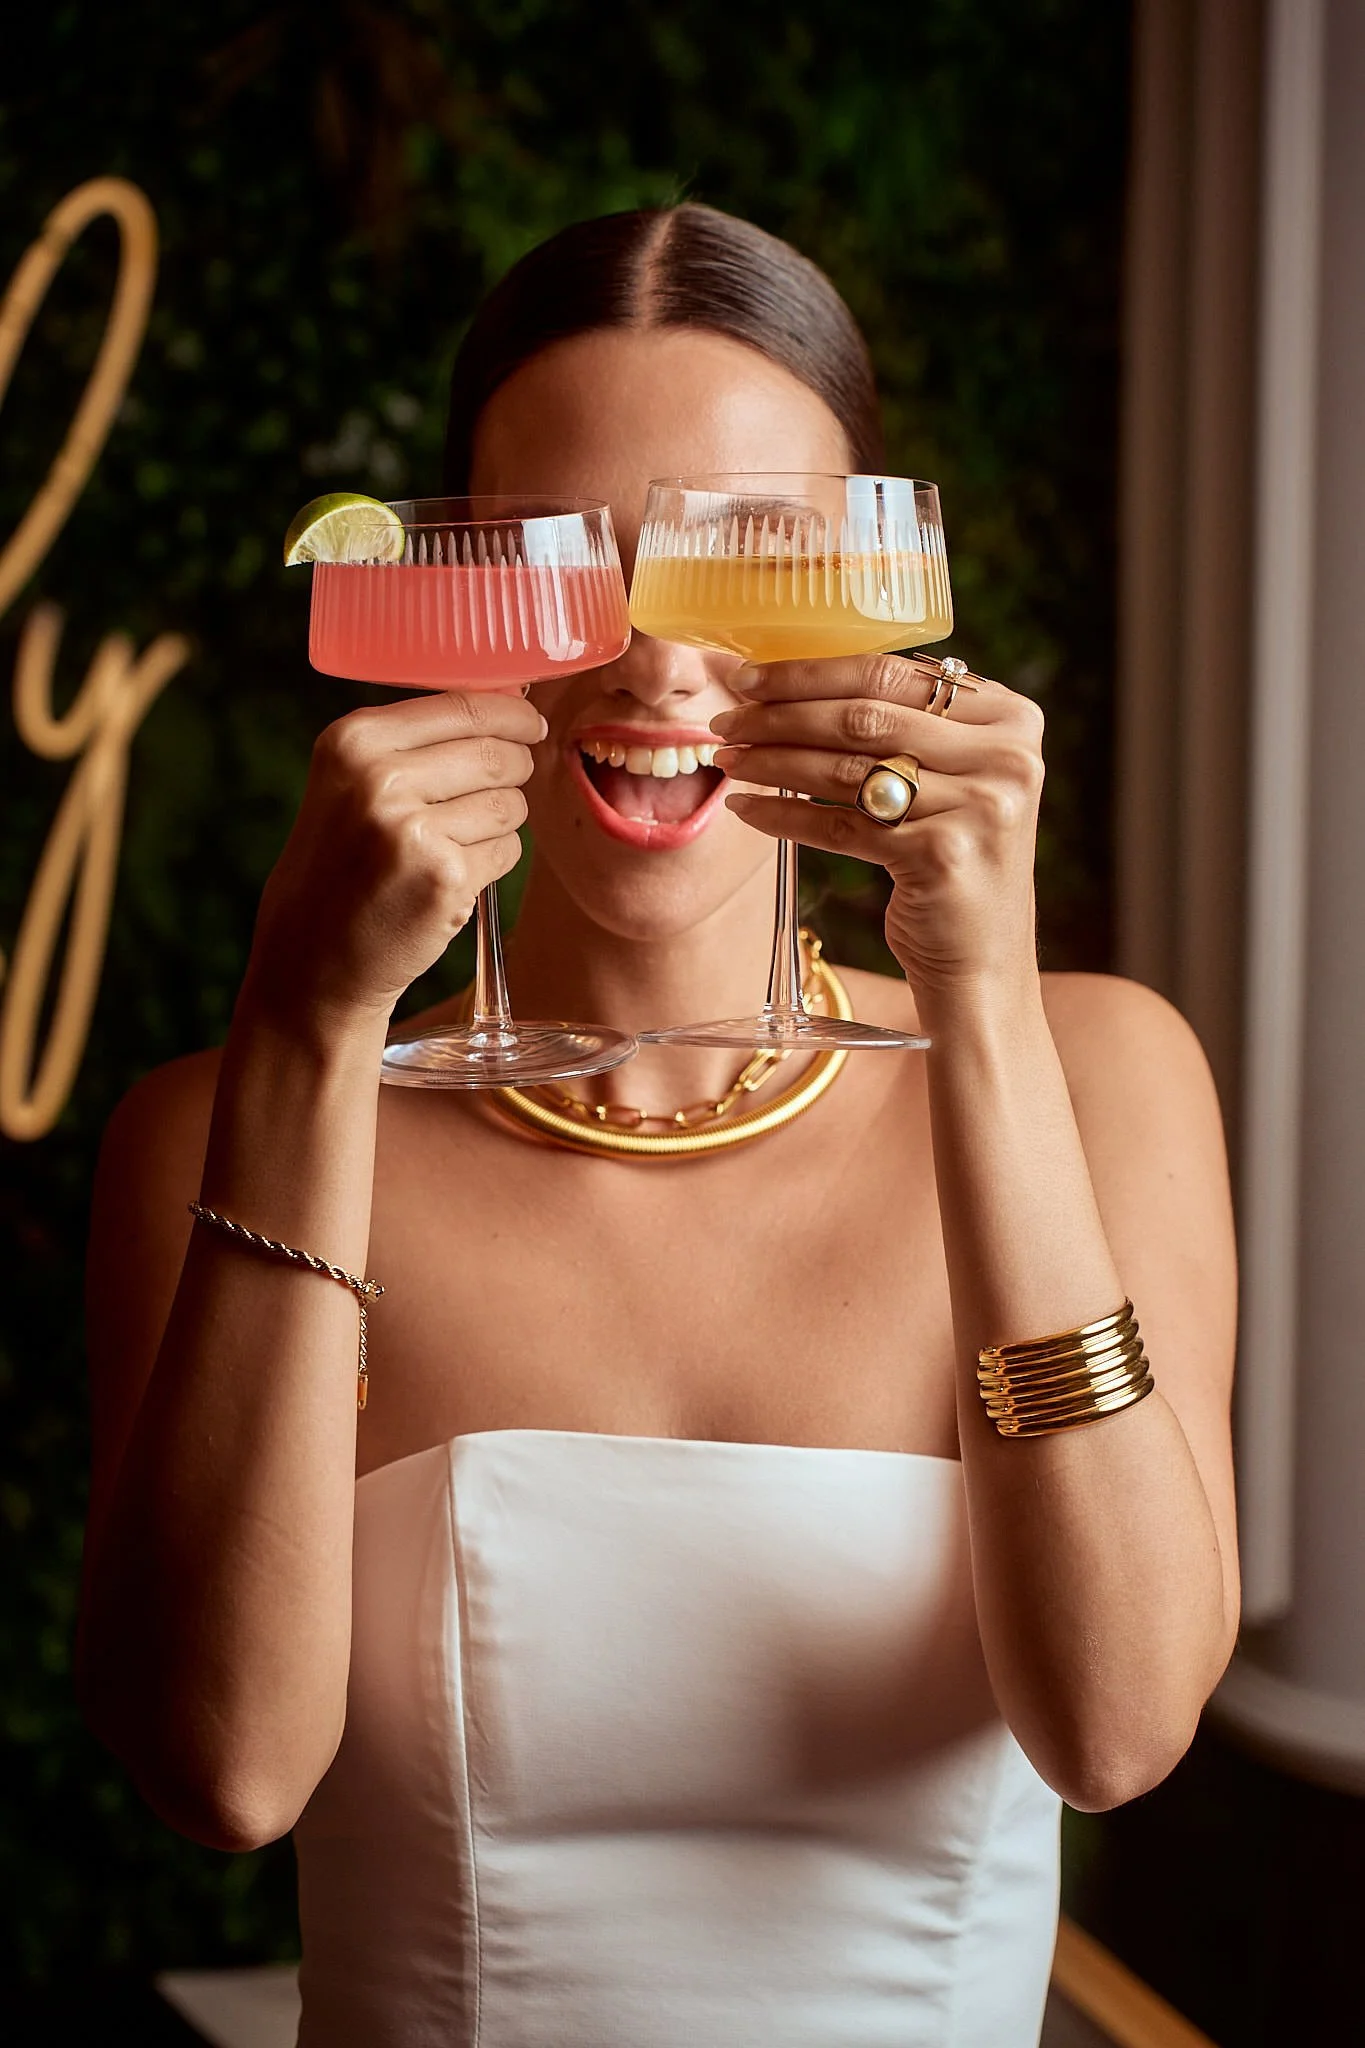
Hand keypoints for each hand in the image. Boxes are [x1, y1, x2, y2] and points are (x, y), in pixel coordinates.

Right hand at [244, 690, 543, 1034]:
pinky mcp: (444, 877)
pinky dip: (493, 863)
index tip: (531, 721)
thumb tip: (511, 702)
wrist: (314, 956)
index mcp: (354, 741)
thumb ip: (417, 742)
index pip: (465, 706)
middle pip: (498, 753)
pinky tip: (451, 878)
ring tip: (453, 845)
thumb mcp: (352, 784)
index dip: (512, 714)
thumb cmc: (343, 864)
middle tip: (495, 792)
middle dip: (513, 771)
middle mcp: (378, 778)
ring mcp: (412, 829)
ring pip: (510, 803)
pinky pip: (508, 849)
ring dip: (500, 823)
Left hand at [709, 655, 1045, 1000]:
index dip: (810, 672)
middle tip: (726, 720)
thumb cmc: (953, 859)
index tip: (750, 677)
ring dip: (772, 761)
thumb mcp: (955, 779)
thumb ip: (914, 725)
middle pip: (864, 716)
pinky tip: (747, 810)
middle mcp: (1005, 757)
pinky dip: (784, 816)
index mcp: (1011, 718)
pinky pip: (839, 825)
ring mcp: (977, 806)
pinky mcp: (941, 855)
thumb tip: (802, 678)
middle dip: (780, 715)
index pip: (891, 674)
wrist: (983, 961)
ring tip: (727, 760)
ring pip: (846, 769)